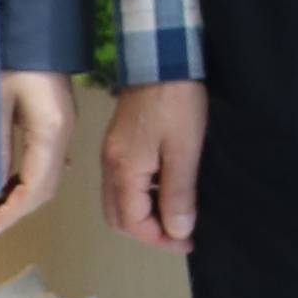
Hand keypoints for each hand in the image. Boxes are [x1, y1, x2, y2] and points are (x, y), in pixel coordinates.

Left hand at [0, 70, 76, 233]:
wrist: (33, 21)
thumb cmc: (9, 56)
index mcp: (50, 130)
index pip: (36, 186)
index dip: (13, 212)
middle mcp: (64, 133)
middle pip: (47, 187)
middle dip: (19, 210)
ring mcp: (65, 126)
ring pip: (50, 177)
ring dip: (25, 197)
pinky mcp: (59, 119)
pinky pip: (49, 162)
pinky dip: (31, 180)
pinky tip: (10, 184)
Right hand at [98, 81, 207, 253]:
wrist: (161, 56)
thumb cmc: (176, 103)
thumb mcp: (184, 149)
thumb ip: (178, 193)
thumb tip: (177, 231)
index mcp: (124, 171)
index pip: (133, 223)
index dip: (160, 240)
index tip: (188, 241)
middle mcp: (110, 165)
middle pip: (119, 217)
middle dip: (147, 232)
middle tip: (180, 233)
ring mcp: (112, 153)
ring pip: (118, 201)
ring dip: (143, 215)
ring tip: (175, 214)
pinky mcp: (119, 142)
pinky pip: (122, 183)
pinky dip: (141, 197)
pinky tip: (165, 189)